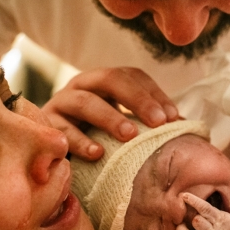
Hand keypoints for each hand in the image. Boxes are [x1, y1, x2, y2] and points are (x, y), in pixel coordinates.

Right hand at [41, 67, 177, 159]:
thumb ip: (146, 122)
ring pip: (84, 101)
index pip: (132, 75)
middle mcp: (82, 85)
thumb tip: (183, 126)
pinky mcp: (45, 125)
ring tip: (129, 136)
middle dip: (136, 98)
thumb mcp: (121, 125)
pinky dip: (80, 141)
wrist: (48, 150)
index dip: (153, 92)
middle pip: (110, 79)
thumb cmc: (95, 137)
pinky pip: (61, 130)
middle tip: (157, 122)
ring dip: (109, 117)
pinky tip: (97, 154)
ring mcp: (61, 103)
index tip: (172, 116)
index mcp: (104, 82)